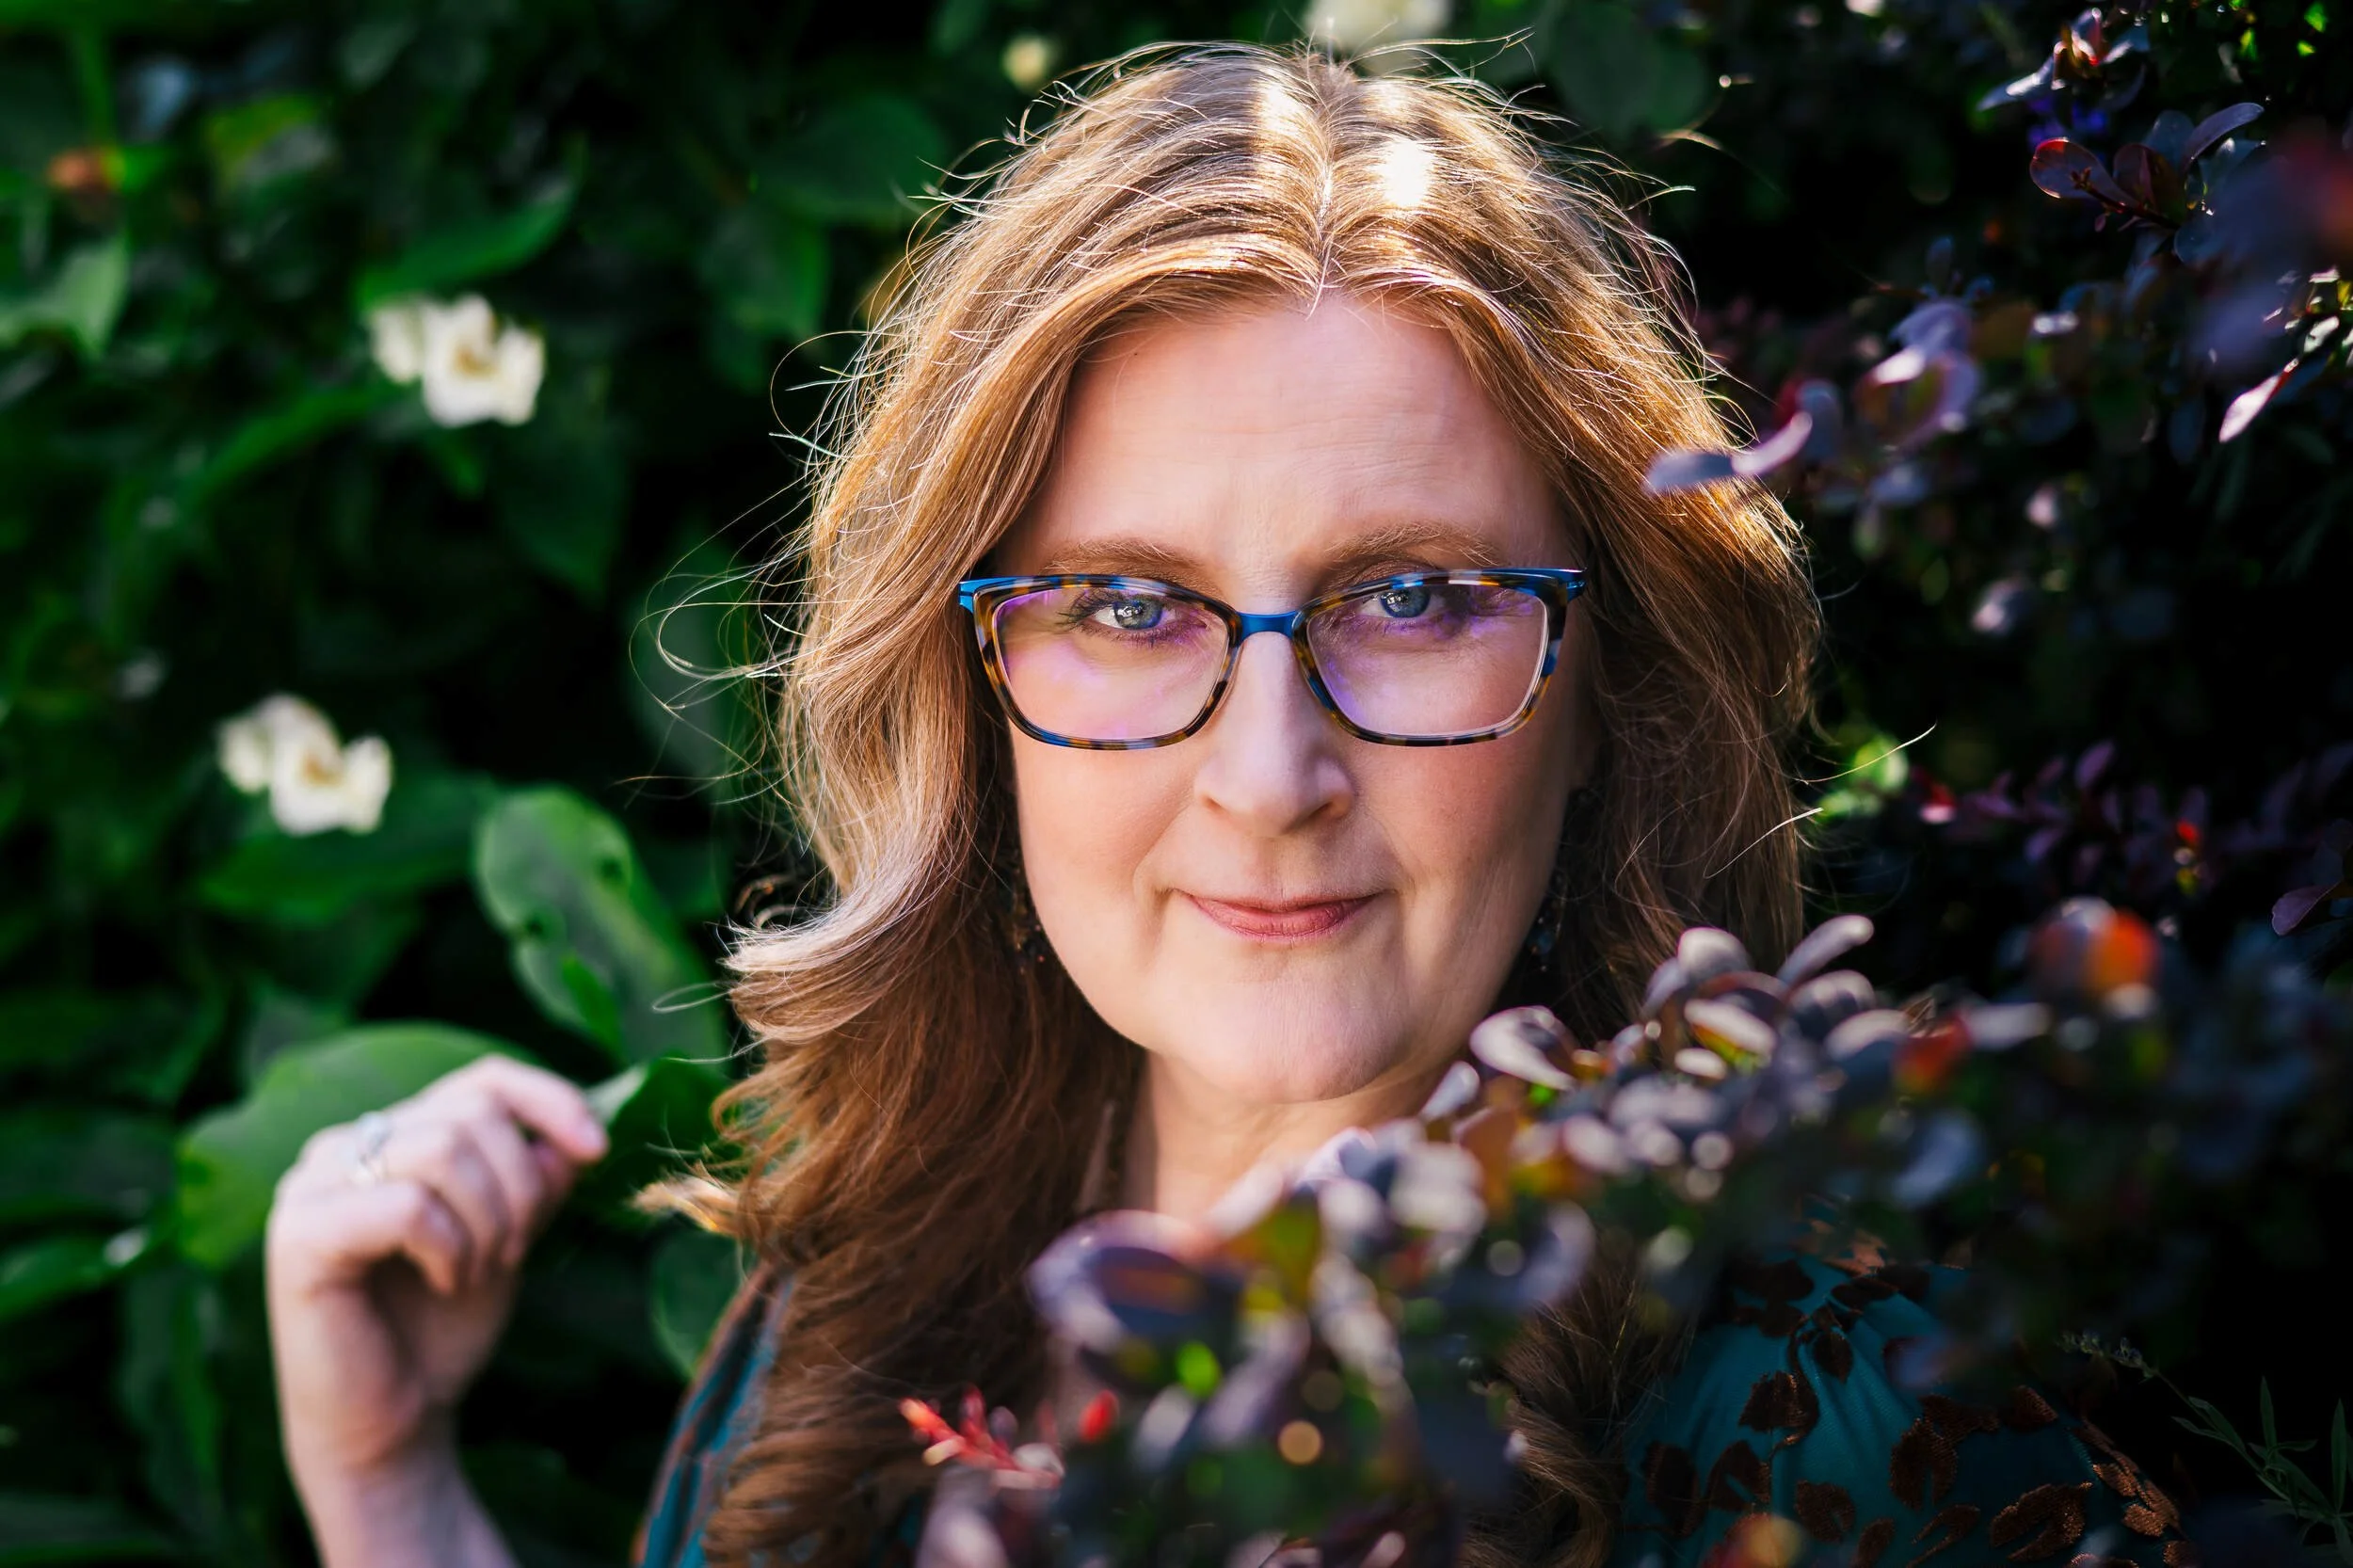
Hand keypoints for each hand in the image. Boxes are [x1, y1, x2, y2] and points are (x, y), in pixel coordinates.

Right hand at [265, 1056, 607, 1526]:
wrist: (391, 1423)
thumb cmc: (444, 1327)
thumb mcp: (510, 1238)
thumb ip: (537, 1180)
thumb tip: (578, 1135)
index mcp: (392, 1136)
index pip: (482, 1079)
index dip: (548, 1100)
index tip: (596, 1150)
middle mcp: (344, 1147)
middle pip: (470, 1112)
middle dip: (521, 1186)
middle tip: (512, 1253)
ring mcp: (313, 1186)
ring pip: (441, 1150)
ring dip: (488, 1220)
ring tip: (477, 1271)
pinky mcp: (299, 1235)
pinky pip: (406, 1205)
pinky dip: (449, 1247)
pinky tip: (444, 1282)